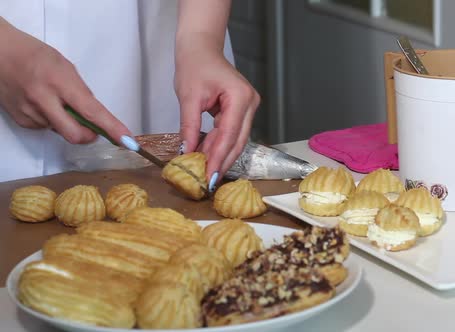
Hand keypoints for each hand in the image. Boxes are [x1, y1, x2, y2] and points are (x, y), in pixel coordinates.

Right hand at [0, 19, 129, 143]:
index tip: (126, 139)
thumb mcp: (66, 68)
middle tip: (95, 129)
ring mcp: (30, 113)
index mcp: (60, 82)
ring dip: (69, 124)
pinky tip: (44, 105)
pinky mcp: (21, 121)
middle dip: (90, 136)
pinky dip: (53, 122)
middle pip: (75, 134)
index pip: (91, 111)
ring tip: (58, 102)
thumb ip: (81, 93)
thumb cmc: (36, 56)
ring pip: (62, 132)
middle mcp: (43, 100)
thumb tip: (96, 116)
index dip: (111, 128)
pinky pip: (47, 129)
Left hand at [175, 43, 259, 181]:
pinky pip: (232, 132)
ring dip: (220, 154)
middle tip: (209, 182)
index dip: (219, 157)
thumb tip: (187, 153)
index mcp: (240, 97)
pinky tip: (207, 154)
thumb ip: (189, 127)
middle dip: (222, 161)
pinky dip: (219, 144)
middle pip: (238, 140)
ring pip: (237, 139)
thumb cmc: (194, 65)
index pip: (230, 134)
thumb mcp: (188, 97)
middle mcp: (250, 103)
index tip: (209, 177)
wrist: (200, 48)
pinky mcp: (242, 110)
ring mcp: (249, 107)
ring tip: (205, 171)